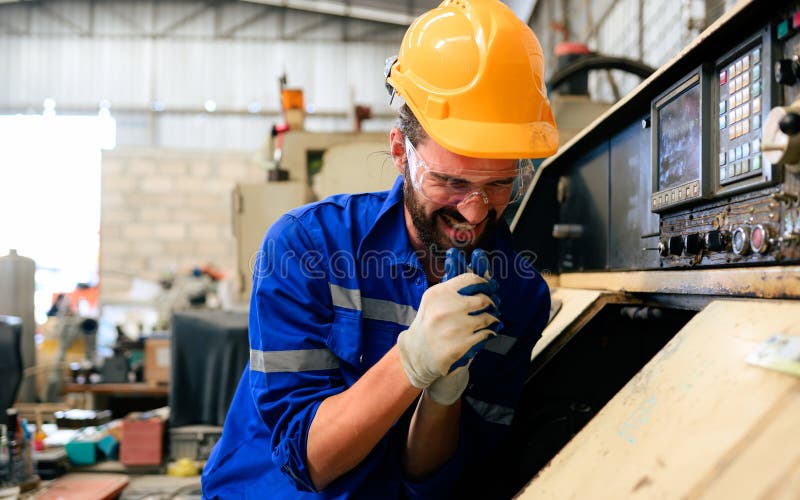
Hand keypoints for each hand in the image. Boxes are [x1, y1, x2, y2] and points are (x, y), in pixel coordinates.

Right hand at [398, 272, 498, 388]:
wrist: (417, 352)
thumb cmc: (430, 323)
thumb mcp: (434, 301)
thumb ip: (454, 290)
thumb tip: (484, 281)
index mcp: (438, 294)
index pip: (470, 280)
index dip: (484, 284)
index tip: (488, 289)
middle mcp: (445, 310)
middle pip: (483, 300)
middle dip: (491, 304)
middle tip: (491, 307)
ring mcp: (453, 329)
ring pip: (487, 318)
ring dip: (491, 320)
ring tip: (489, 322)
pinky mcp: (460, 347)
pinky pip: (486, 334)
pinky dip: (489, 333)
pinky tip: (485, 334)